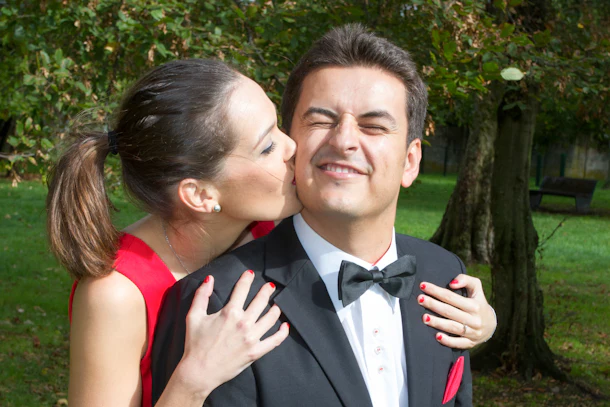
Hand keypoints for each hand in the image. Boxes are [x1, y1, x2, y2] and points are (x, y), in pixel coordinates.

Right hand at [177, 270, 288, 397]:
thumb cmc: (195, 344)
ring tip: (276, 305)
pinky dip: (282, 332)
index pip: (242, 289)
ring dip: (275, 309)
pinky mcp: (256, 352)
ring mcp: (251, 338)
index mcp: (229, 313)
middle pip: (261, 301)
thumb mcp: (194, 317)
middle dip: (266, 291)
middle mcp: (243, 323)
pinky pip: (275, 340)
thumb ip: (201, 296)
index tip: (251, 273)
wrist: (199, 372)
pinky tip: (285, 326)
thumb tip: (210, 278)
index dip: (247, 279)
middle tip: (270, 286)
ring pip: (271, 318)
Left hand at [417, 274, 496, 348]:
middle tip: (419, 299)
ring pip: (452, 327)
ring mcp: (472, 332)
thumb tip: (451, 283)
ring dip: (437, 323)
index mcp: (474, 305)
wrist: (491, 325)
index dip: (436, 291)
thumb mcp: (476, 288)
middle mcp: (474, 319)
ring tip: (424, 318)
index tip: (423, 286)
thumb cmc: (478, 302)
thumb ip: (465, 280)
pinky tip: (437, 336)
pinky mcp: (470, 343)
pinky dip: (448, 341)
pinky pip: (458, 343)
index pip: (451, 297)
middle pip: (449, 311)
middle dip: (433, 305)